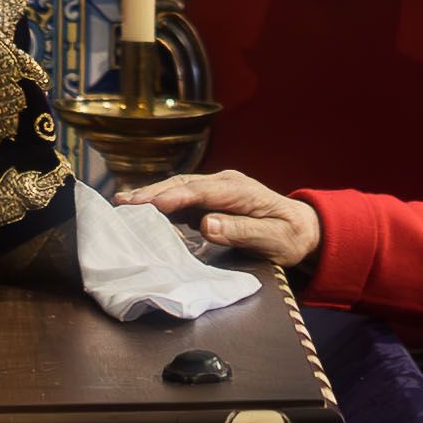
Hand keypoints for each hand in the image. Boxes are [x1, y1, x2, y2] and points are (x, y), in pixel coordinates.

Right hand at [131, 168, 321, 275]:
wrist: (301, 228)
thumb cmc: (288, 235)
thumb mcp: (272, 239)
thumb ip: (240, 231)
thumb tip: (206, 225)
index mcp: (239, 189)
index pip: (200, 191)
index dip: (173, 197)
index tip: (148, 205)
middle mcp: (223, 183)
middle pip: (183, 185)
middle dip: (152, 193)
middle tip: (122, 203)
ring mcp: (214, 190)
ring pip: (177, 189)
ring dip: (150, 196)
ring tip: (121, 204)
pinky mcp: (208, 200)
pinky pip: (180, 200)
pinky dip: (158, 204)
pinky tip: (139, 210)